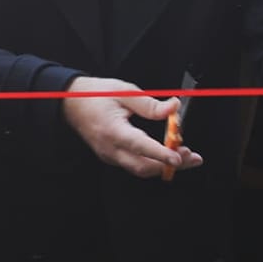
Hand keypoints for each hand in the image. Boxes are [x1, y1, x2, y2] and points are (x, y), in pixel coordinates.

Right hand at [60, 77, 200, 178]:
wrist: (70, 102)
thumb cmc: (95, 95)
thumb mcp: (124, 92)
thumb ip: (150, 104)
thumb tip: (173, 108)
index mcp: (113, 131)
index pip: (140, 146)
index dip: (161, 153)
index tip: (178, 157)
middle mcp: (110, 148)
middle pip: (144, 167)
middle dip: (171, 165)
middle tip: (192, 158)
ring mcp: (110, 155)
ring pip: (141, 169)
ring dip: (164, 165)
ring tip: (184, 156)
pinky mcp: (111, 157)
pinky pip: (135, 165)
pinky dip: (153, 162)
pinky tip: (166, 154)